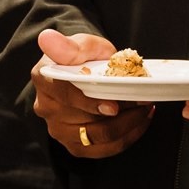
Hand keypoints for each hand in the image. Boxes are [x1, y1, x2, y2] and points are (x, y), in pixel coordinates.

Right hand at [31, 29, 154, 158]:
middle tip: (143, 100)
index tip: (114, 106)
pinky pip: (103, 150)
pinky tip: (139, 122)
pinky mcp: (74, 145)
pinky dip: (126, 138)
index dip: (90, 102)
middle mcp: (46, 108)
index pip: (65, 94)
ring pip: (97, 137)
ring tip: (144, 109)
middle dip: (120, 112)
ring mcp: (58, 130)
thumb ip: (69, 45)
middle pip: (84, 119)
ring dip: (127, 126)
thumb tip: (48, 38)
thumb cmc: (82, 56)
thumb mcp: (81, 43)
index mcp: (44, 78)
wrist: (83, 71)